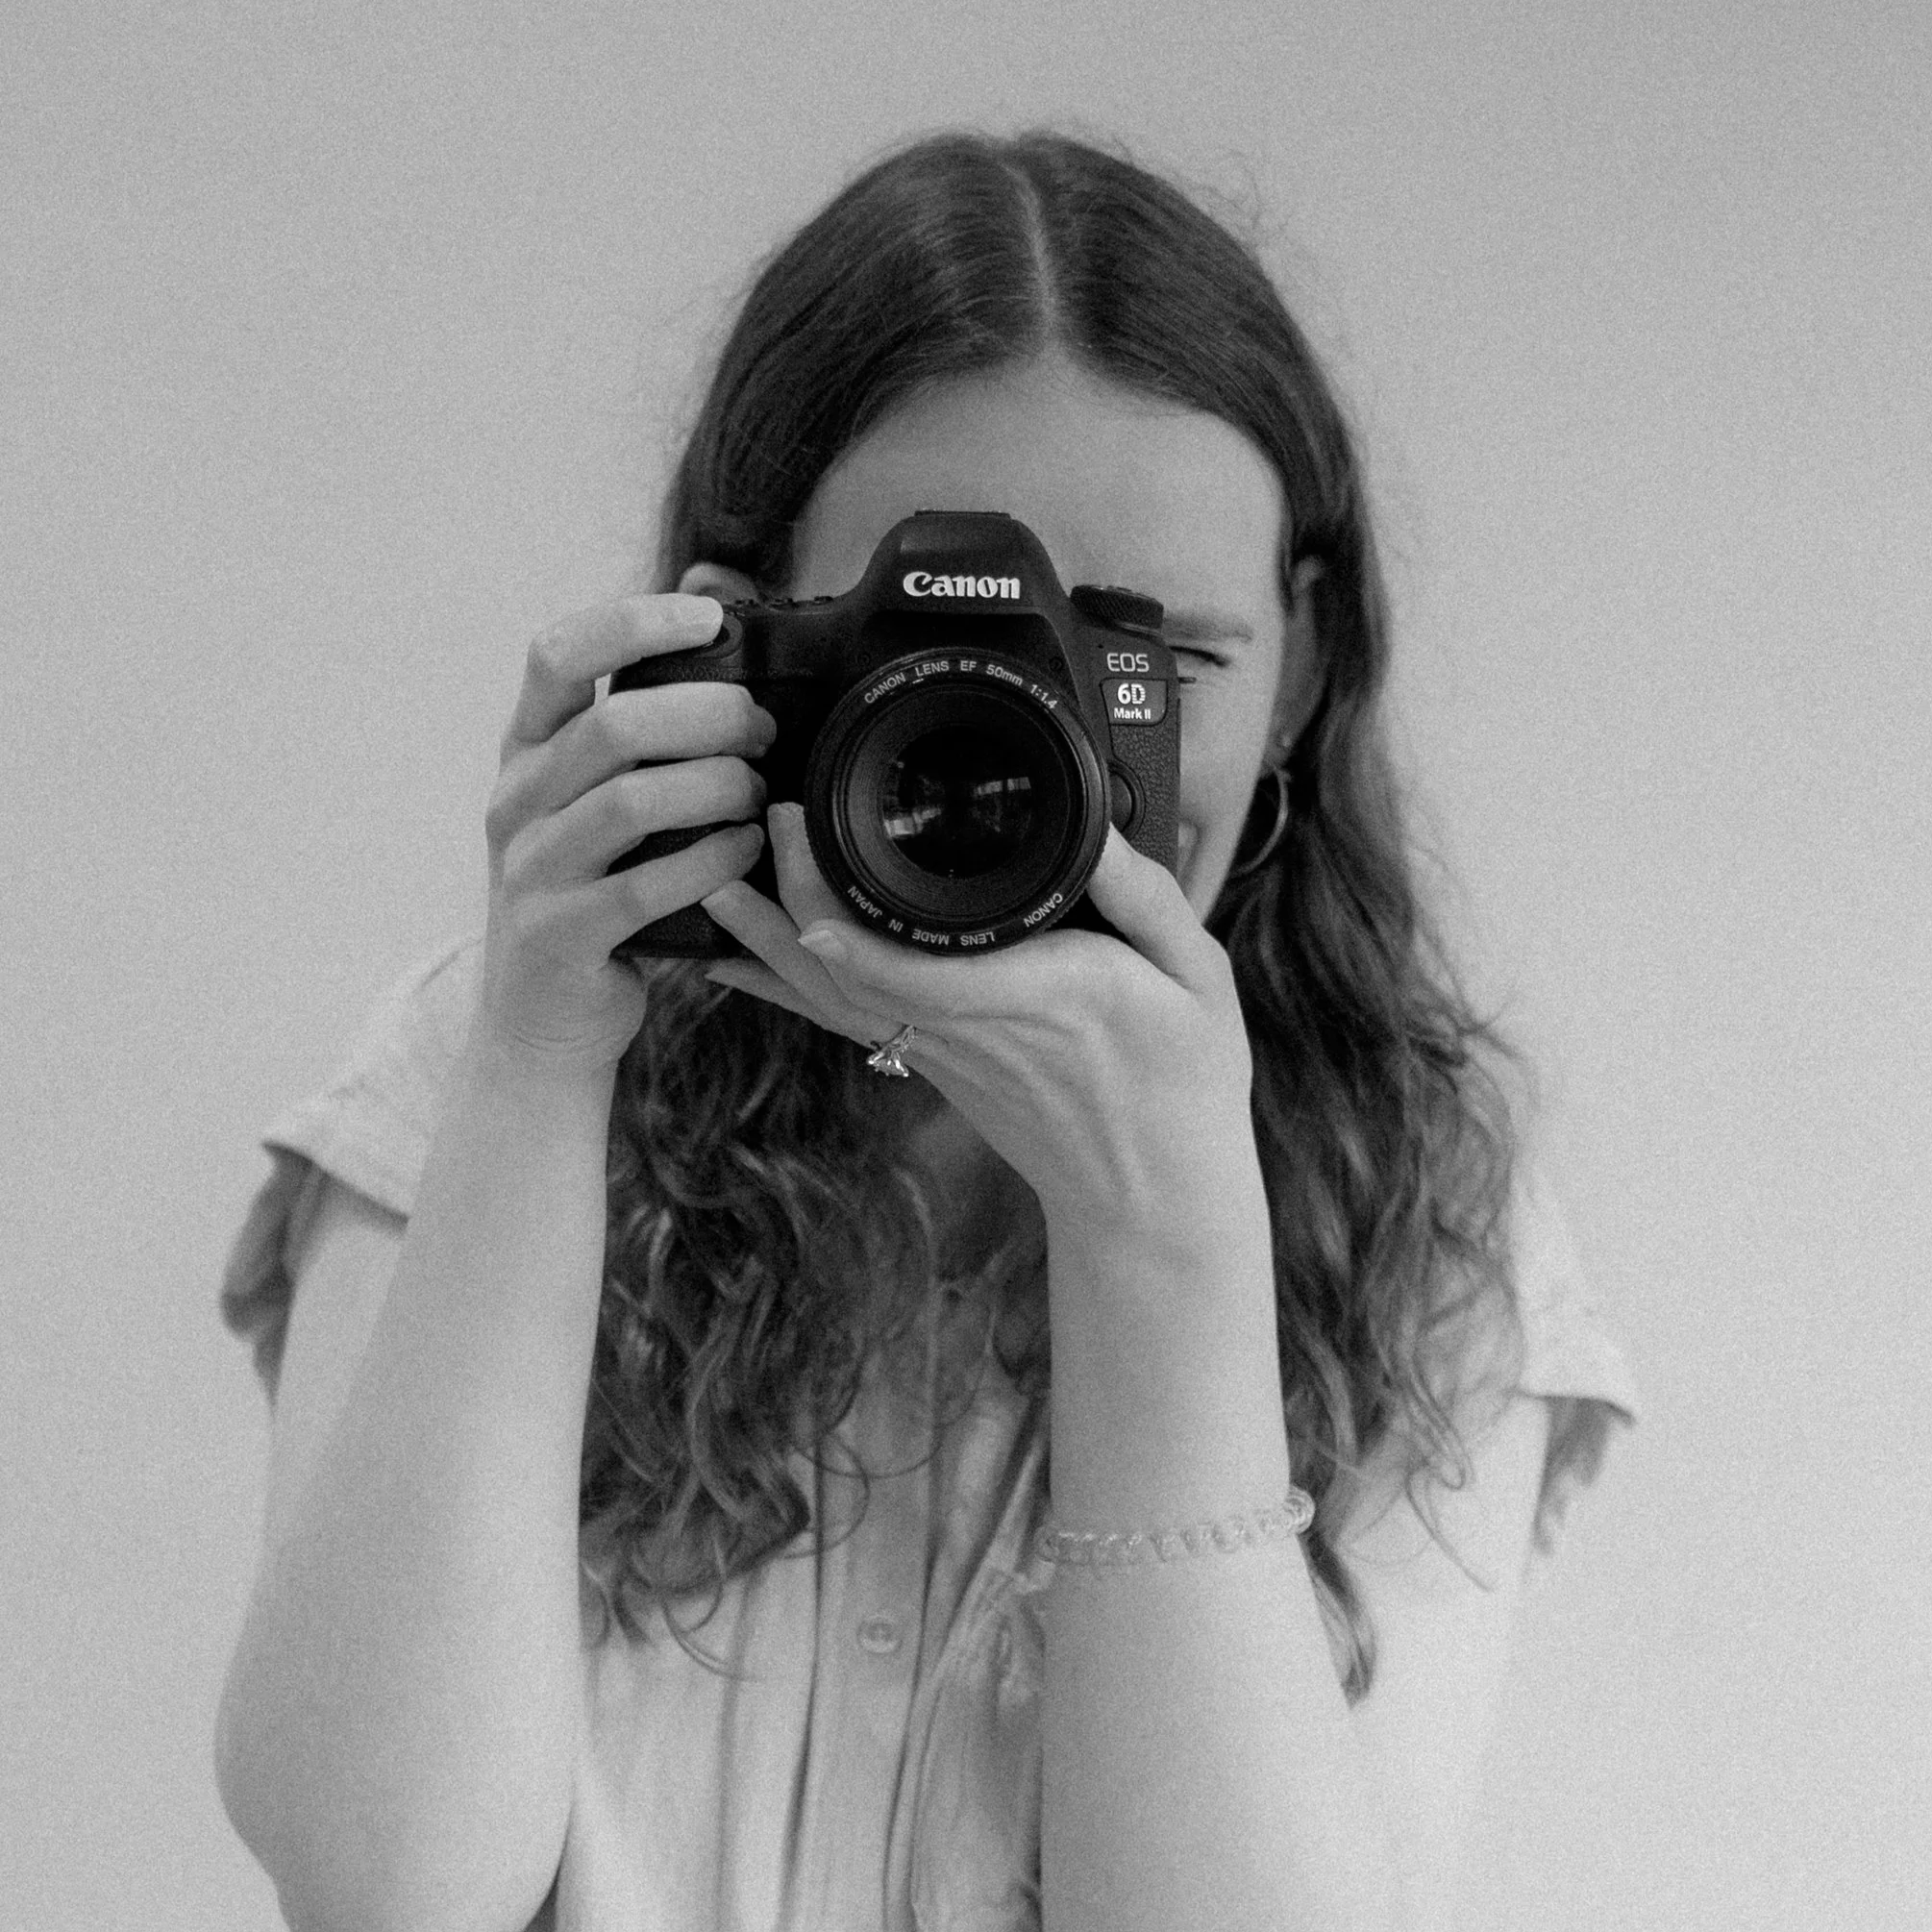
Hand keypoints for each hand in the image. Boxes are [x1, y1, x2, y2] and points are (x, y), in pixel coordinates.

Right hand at [477, 594, 774, 1070]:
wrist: (542, 1020)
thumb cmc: (594, 892)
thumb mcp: (599, 800)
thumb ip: (644, 721)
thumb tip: (712, 596)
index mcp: (526, 752)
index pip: (555, 655)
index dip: (632, 622)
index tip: (707, 620)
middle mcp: (517, 801)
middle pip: (613, 725)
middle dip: (707, 715)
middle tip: (761, 729)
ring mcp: (531, 870)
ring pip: (631, 802)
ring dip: (715, 788)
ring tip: (755, 793)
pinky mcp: (560, 935)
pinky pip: (645, 885)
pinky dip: (711, 861)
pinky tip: (745, 852)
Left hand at [702, 805, 1267, 1257]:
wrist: (1153, 1195)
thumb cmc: (1184, 1085)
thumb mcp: (1199, 979)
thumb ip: (1146, 898)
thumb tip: (1101, 830)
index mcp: (1038, 994)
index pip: (919, 966)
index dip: (846, 924)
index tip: (802, 857)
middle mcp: (972, 1025)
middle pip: (851, 971)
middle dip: (790, 901)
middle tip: (756, 822)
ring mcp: (943, 1050)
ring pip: (834, 998)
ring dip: (767, 941)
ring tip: (712, 883)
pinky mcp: (934, 1063)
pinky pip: (845, 1021)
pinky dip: (786, 987)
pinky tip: (738, 959)